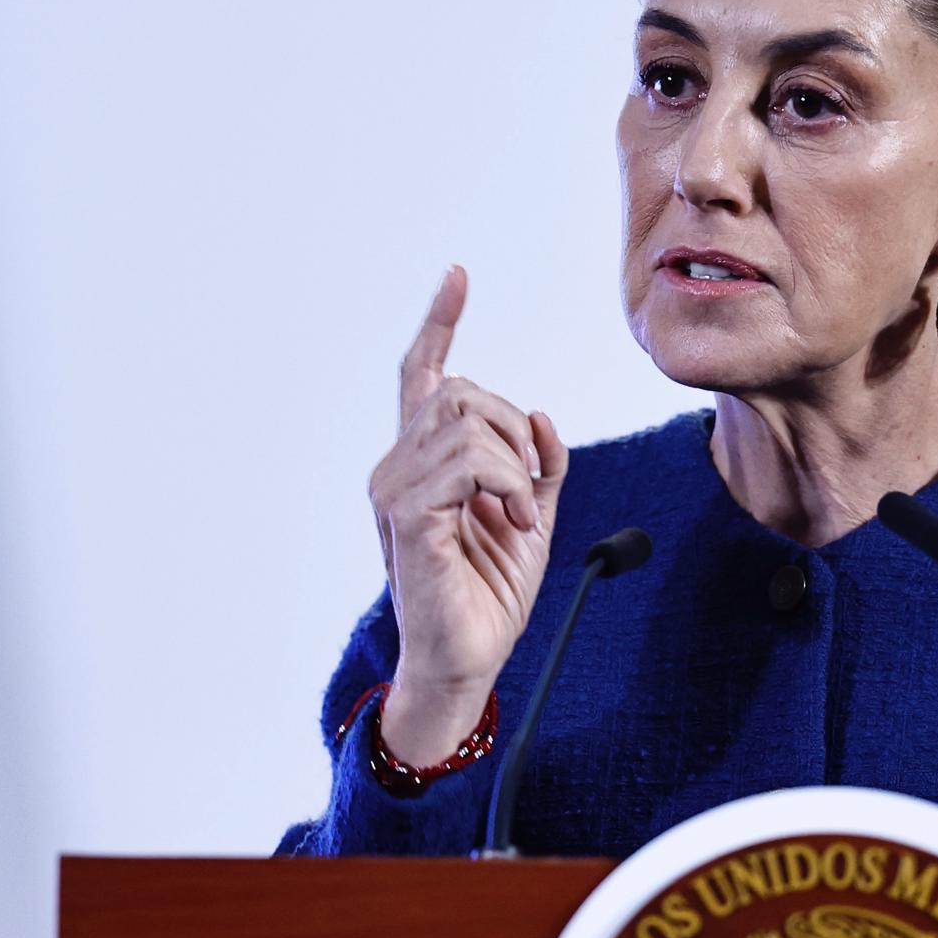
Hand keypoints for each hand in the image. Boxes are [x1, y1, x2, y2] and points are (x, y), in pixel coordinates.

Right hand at [366, 263, 568, 764]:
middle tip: (527, 490)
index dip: (440, 322)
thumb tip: (542, 418)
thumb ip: (539, 465)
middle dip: (511, 428)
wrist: (467, 662)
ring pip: (466, 421)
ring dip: (513, 466)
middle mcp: (398, 467)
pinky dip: (507, 484)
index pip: (423, 376)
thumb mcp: (531, 516)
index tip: (457, 276)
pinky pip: (467, 462)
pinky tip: (511, 522)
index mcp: (424, 463)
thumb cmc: (488, 594)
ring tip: (517, 517)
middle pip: (461, 392)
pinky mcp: (407, 516)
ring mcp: (394, 489)